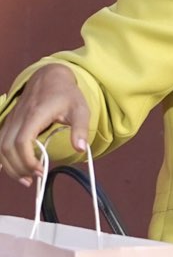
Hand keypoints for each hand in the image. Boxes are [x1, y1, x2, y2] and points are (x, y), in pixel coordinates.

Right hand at [0, 64, 89, 185]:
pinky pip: (0, 144)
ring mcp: (11, 120)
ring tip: (25, 179)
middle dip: (18, 167)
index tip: (41, 170)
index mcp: (35, 115)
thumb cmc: (66, 94)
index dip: (27, 160)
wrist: (49, 77)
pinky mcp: (9, 123)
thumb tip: (81, 148)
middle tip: (34, 179)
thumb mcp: (80, 109)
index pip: (21, 142)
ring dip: (10, 166)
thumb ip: (81, 129)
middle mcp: (18, 118)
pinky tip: (15, 169)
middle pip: (7, 148)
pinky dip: (5, 158)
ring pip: (0, 148)